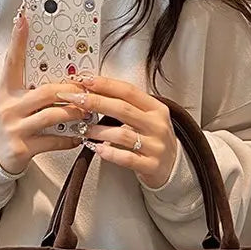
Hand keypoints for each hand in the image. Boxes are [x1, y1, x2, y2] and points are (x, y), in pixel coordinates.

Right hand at [0, 15, 85, 174]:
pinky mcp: (23, 148)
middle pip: (45, 93)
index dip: (18, 40)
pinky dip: (69, 139)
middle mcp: (9, 107)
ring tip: (86, 113)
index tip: (24, 18)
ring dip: (74, 114)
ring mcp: (15, 128)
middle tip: (86, 90)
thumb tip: (57, 78)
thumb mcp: (10, 102)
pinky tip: (78, 136)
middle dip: (70, 91)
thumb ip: (27, 89)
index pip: (12, 61)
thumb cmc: (8, 125)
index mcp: (5, 91)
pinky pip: (53, 141)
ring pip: (52, 117)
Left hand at [56, 75, 177, 188]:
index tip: (85, 81)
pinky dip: (109, 153)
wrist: (174, 168)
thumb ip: (128, 107)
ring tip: (83, 129)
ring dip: (98, 131)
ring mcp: (155, 146)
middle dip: (96, 102)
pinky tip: (97, 149)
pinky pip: (127, 158)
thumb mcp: (148, 119)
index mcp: (156, 109)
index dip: (105, 85)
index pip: (128, 91)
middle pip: (122, 109)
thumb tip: (95, 92)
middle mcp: (157, 125)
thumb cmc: (154, 141)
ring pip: (122, 134)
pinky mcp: (151, 165)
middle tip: (76, 100)